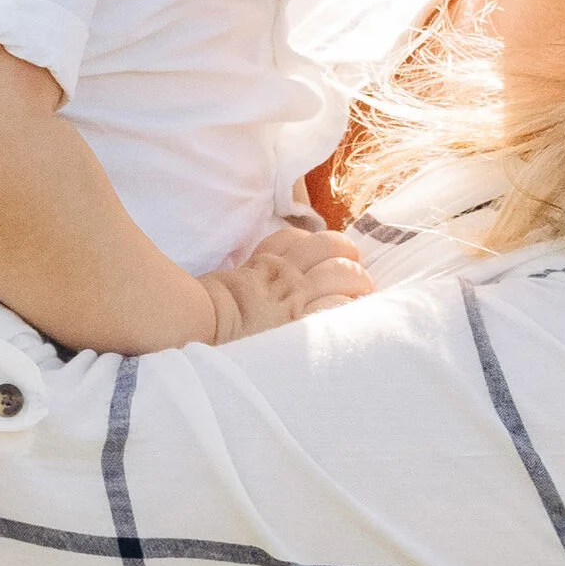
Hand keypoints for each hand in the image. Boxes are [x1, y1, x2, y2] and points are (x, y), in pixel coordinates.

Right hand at [199, 221, 372, 343]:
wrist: (201, 327)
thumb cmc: (203, 313)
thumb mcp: (223, 285)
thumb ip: (244, 278)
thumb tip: (248, 280)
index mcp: (264, 265)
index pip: (295, 238)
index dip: (312, 241)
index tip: (321, 252)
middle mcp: (284, 275)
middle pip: (327, 245)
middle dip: (345, 250)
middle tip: (353, 264)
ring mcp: (295, 296)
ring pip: (340, 270)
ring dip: (357, 277)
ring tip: (363, 287)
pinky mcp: (303, 320)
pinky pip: (337, 305)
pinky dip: (350, 306)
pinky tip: (356, 312)